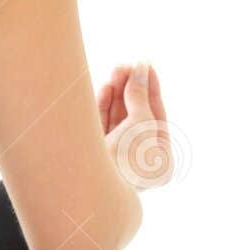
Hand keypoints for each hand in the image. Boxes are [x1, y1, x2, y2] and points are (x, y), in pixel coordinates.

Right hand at [97, 63, 172, 189]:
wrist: (92, 184)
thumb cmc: (126, 158)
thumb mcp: (141, 123)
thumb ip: (140, 96)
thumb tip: (141, 68)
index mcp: (158, 161)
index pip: (156, 117)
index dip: (151, 89)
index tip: (145, 65)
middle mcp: (137, 160)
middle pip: (135, 116)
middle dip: (130, 89)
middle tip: (125, 66)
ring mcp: (114, 158)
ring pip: (117, 118)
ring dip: (116, 93)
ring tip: (116, 70)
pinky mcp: (93, 153)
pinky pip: (101, 125)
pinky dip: (103, 106)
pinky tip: (105, 87)